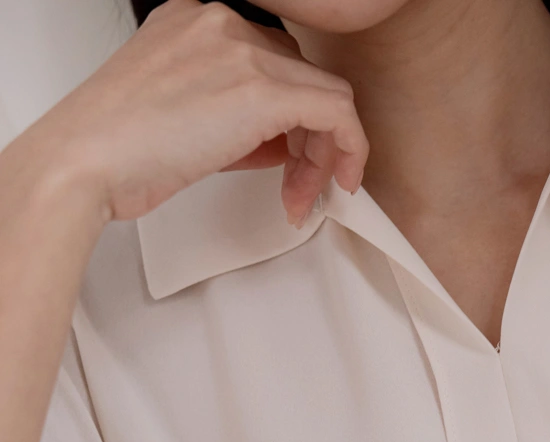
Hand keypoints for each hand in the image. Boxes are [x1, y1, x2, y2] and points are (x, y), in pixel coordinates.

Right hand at [25, 0, 367, 226]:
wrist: (87, 159)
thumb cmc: (118, 151)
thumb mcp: (181, 120)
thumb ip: (234, 118)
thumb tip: (280, 144)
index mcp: (194, 23)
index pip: (267, 59)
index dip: (285, 116)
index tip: (284, 158)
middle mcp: (221, 23)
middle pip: (299, 73)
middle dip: (309, 137)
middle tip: (297, 184)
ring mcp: (243, 50)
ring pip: (324, 93)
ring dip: (324, 152)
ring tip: (302, 194)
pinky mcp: (263, 88)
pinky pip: (336, 112)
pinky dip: (347, 149)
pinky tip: (336, 181)